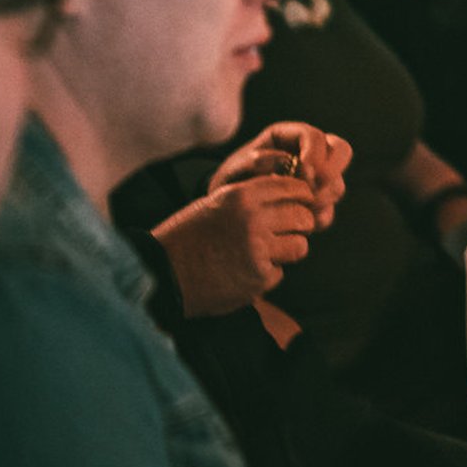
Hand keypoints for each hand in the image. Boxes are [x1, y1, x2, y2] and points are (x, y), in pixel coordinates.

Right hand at [154, 176, 318, 316]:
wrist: (162, 273)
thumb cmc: (187, 236)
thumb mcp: (217, 203)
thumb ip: (253, 197)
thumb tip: (290, 195)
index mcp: (243, 195)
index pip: (295, 188)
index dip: (301, 198)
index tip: (299, 205)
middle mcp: (254, 219)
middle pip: (304, 217)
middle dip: (299, 225)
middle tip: (286, 232)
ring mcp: (258, 249)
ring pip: (300, 246)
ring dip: (288, 250)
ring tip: (266, 253)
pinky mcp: (258, 277)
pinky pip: (280, 272)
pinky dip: (268, 274)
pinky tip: (245, 272)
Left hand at [211, 122, 350, 230]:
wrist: (226, 210)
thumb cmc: (229, 182)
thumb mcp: (236, 167)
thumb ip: (260, 160)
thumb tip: (292, 163)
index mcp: (289, 137)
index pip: (316, 136)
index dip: (315, 153)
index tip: (304, 172)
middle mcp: (308, 154)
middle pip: (342, 151)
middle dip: (331, 172)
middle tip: (313, 189)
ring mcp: (316, 180)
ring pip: (337, 183)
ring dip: (324, 197)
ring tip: (300, 208)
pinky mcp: (315, 204)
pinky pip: (329, 210)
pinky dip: (319, 217)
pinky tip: (300, 222)